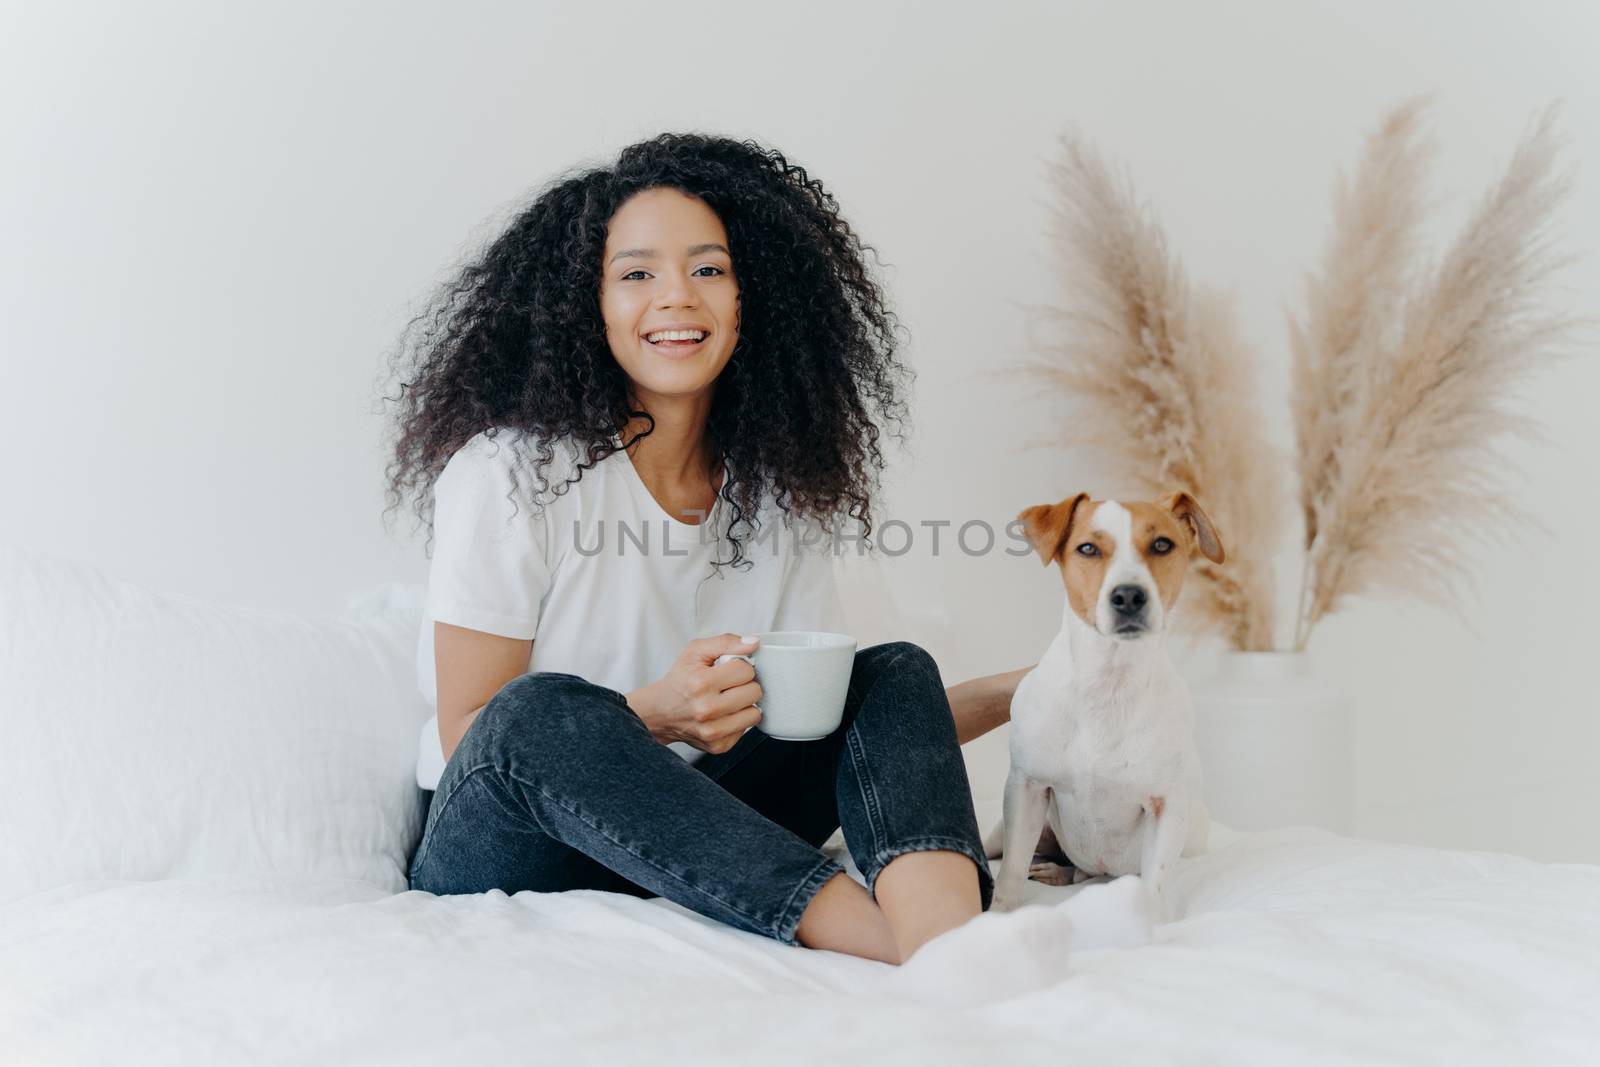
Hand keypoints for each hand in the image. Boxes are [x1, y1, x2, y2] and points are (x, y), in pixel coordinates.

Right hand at [626, 633, 762, 753]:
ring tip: (727, 700)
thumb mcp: (695, 652)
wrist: (660, 712)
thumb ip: (725, 642)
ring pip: (755, 714)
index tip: (728, 670)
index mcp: (701, 683)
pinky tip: (723, 715)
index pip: (746, 670)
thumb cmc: (680, 679)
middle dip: (745, 685)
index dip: (740, 666)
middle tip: (728, 685)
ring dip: (745, 705)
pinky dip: (737, 721)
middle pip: (754, 692)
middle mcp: (707, 709)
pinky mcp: (718, 746)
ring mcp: (713, 731)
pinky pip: (746, 730)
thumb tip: (754, 644)